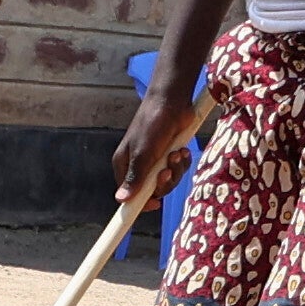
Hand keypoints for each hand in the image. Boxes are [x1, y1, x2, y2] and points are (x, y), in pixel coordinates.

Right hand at [109, 84, 199, 211]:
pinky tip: (183, 150)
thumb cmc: (152, 123)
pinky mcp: (170, 154)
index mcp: (124, 165)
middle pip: (152, 190)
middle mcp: (138, 165)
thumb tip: (120, 199)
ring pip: (168, 180)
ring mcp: (155, 160)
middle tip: (168, 169)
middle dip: (164, 182)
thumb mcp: (143, 153)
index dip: (141, 203)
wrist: (172, 101)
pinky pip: (179, 169)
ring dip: (176, 170)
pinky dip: (183, 162)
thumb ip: (134, 177)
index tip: (156, 204)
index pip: (128, 194)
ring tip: (177, 153)